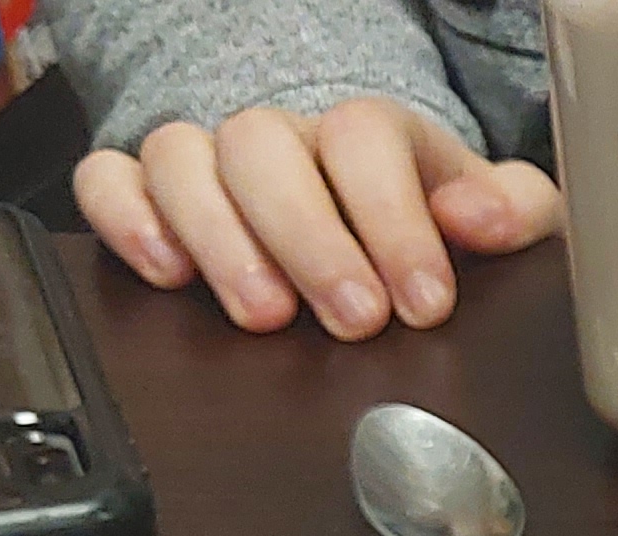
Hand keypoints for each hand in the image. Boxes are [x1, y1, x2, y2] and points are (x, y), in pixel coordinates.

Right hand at [73, 99, 564, 339]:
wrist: (364, 222)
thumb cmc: (428, 223)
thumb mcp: (494, 219)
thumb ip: (512, 212)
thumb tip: (480, 220)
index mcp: (367, 131)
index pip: (363, 136)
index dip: (392, 218)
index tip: (423, 301)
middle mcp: (282, 136)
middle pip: (263, 145)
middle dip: (309, 240)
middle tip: (352, 322)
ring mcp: (210, 161)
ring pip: (181, 157)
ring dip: (220, 239)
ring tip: (264, 317)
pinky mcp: (147, 193)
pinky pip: (105, 177)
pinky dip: (125, 217)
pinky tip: (166, 273)